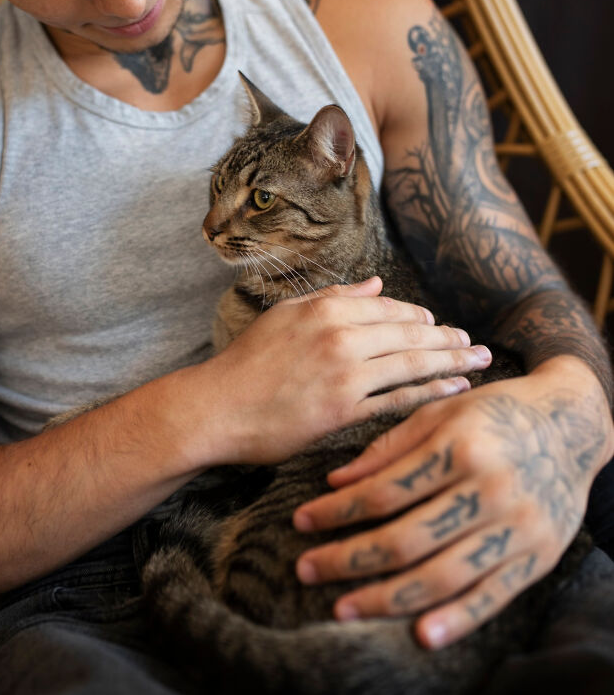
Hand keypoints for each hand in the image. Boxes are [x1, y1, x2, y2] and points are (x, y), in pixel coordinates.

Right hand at [205, 276, 493, 465]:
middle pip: (409, 332)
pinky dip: (432, 393)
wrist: (215, 407)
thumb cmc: (246, 362)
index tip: (439, 323)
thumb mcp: (286, 316)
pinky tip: (456, 391)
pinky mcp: (344, 410)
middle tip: (476, 343)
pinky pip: (399, 399)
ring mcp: (344, 374)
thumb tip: (375, 284)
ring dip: (451, 362)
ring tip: (478, 362)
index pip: (388, 307)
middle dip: (447, 337)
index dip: (419, 316)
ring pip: (411, 363)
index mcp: (326, 308)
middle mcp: (340, 335)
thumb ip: (333, 297)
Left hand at [293, 356, 613, 647]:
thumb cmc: (497, 411)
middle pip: (405, 539)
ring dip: (385, 599)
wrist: (572, 424)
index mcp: (460, 447)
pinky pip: (493, 596)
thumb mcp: (444, 410)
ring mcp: (516, 527)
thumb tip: (336, 479)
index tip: (300, 522)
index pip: (384, 491)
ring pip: (441, 576)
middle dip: (347, 559)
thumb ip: (390, 445)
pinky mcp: (539, 555)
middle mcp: (490, 488)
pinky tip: (419, 635)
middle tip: (304, 570)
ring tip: (342, 608)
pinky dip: (457, 620)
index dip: (337, 511)